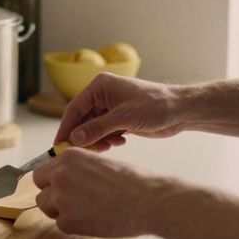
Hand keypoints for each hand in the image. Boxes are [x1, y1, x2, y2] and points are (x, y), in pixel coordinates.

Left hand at [32, 148, 164, 237]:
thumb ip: (78, 168)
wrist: (148, 201)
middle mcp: (60, 175)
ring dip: (59, 209)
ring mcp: (61, 199)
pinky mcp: (68, 222)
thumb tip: (67, 176)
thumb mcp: (100, 162)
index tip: (62, 186)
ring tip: (84, 210)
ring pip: (45, 205)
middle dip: (50, 192)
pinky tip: (93, 220)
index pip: (45, 169)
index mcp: (69, 157)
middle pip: (39, 185)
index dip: (54, 179)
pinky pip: (60, 224)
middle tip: (69, 200)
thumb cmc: (132, 181)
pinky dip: (73, 225)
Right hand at [56, 73, 182, 149]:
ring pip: (92, 128)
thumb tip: (74, 139)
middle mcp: (103, 95)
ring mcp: (111, 108)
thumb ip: (97, 128)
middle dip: (84, 137)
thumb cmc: (155, 106)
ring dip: (97, 140)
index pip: (75, 108)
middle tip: (84, 152)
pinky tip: (119, 142)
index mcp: (100, 86)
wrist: (180, 111)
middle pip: (82, 120)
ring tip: (107, 146)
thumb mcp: (123, 118)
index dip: (66, 127)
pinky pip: (104, 132)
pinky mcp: (119, 119)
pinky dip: (107, 140)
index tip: (59, 145)